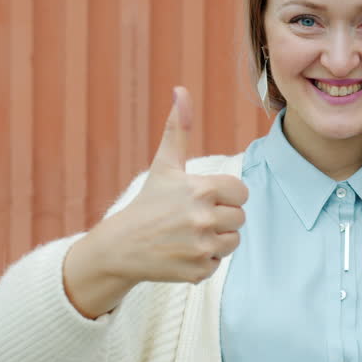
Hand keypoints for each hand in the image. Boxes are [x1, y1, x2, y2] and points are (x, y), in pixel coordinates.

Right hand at [64, 87, 249, 315]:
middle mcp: (203, 218)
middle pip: (239, 219)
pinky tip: (181, 253)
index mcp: (201, 189)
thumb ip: (179, 129)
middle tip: (191, 219)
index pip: (241, 193)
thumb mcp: (164, 165)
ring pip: (232, 243)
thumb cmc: (147, 203)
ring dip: (215, 241)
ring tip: (187, 235)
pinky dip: (202, 261)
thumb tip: (181, 90)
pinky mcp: (197, 271)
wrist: (120, 247)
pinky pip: (217, 264)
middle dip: (220, 219)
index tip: (203, 199)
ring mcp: (200, 246)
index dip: (225, 196)